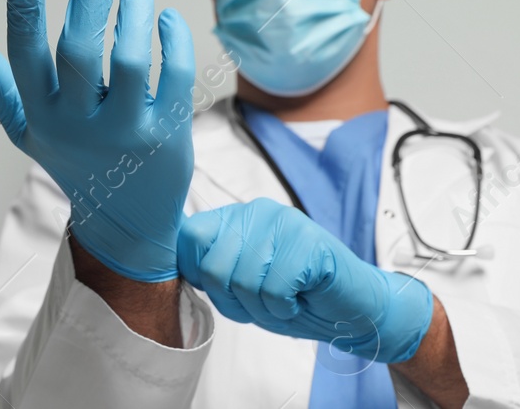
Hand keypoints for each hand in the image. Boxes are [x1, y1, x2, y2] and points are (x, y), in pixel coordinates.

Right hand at [0, 0, 196, 282]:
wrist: (126, 223)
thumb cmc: (76, 165)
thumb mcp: (29, 133)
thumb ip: (0, 90)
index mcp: (43, 117)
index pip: (26, 57)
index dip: (24, 11)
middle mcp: (81, 126)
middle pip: (79, 52)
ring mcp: (127, 132)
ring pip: (132, 62)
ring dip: (135, 14)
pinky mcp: (168, 135)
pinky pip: (175, 76)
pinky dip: (173, 39)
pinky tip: (166, 19)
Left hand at [177, 198, 434, 362]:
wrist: (352, 309)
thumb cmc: (292, 298)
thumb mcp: (238, 285)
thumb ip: (208, 269)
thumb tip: (167, 266)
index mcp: (233, 218)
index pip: (188, 239)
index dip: (202, 276)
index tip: (231, 290)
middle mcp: (255, 211)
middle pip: (213, 268)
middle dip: (236, 300)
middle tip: (264, 300)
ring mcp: (283, 221)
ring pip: (243, 281)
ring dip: (262, 306)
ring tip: (285, 298)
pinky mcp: (309, 240)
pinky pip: (274, 288)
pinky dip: (285, 306)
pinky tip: (300, 297)